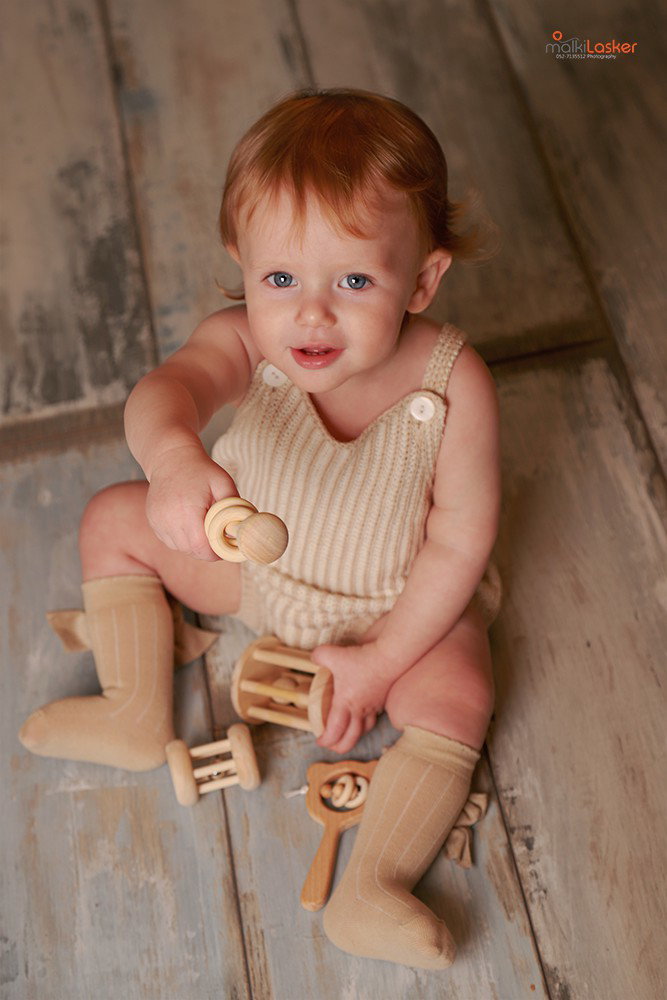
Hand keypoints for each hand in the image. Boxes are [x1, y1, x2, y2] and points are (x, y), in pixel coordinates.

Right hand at [146, 444, 236, 560]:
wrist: (170, 458)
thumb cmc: (200, 470)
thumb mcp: (223, 482)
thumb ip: (234, 507)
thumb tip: (240, 529)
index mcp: (187, 511)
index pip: (200, 548)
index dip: (215, 552)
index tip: (225, 547)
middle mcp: (169, 519)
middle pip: (191, 551)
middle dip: (206, 550)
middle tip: (218, 539)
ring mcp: (158, 522)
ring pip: (180, 548)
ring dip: (194, 545)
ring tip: (203, 528)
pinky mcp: (153, 522)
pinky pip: (170, 541)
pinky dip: (182, 538)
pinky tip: (189, 524)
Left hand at [310, 641, 395, 754]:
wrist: (389, 657)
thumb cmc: (361, 659)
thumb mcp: (333, 654)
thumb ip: (319, 656)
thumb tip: (314, 657)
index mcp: (345, 703)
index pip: (335, 730)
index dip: (326, 739)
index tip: (320, 741)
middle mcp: (360, 709)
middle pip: (351, 737)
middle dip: (341, 746)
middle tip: (333, 746)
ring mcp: (373, 706)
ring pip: (365, 729)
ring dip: (355, 735)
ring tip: (348, 734)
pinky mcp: (382, 700)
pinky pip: (375, 717)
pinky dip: (368, 722)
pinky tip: (365, 717)